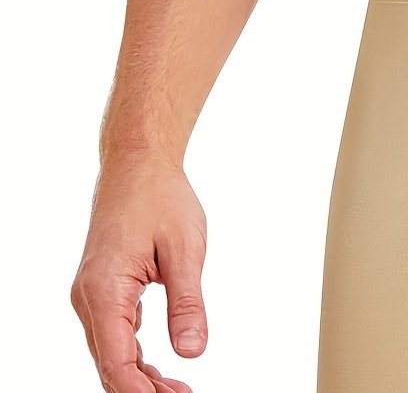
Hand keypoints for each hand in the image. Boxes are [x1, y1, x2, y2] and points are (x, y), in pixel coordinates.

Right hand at [70, 155, 207, 392]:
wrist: (137, 164)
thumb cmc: (161, 197)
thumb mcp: (185, 249)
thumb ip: (188, 303)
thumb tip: (193, 352)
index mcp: (104, 291)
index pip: (116, 362)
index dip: (140, 392)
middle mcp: (88, 299)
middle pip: (109, 364)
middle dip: (143, 391)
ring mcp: (91, 295)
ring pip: (110, 352)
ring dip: (139, 377)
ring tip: (177, 391)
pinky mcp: (102, 289)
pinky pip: (113, 334)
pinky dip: (133, 355)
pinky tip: (157, 369)